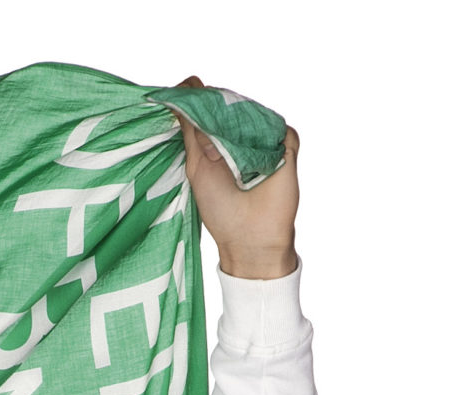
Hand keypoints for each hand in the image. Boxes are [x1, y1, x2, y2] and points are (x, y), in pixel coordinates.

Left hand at [173, 75, 298, 279]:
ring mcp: (265, 141)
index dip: (200, 97)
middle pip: (232, 106)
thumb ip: (191, 134)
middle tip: (206, 117)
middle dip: (217, 105)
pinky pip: (279, 128)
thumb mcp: (197, 167)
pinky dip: (266, 134)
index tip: (189, 83)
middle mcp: (242, 138)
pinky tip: (253, 152)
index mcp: (219, 143)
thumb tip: (180, 99)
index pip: (211, 110)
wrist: (250, 238)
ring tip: (227, 148)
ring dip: (239, 122)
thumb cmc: (220, 209)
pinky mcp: (286, 147)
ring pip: (255, 113)